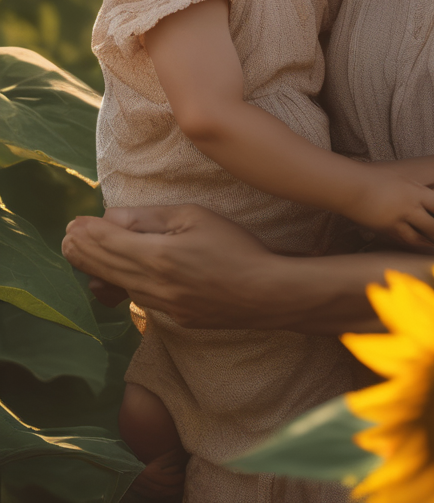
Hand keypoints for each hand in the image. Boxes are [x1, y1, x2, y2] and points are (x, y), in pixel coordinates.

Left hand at [63, 204, 281, 328]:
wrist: (265, 293)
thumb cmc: (235, 247)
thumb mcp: (194, 216)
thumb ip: (150, 218)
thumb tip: (114, 218)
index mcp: (156, 256)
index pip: (107, 243)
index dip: (86, 232)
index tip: (72, 223)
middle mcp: (151, 286)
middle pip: (103, 268)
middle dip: (81, 251)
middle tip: (67, 238)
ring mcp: (161, 307)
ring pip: (116, 286)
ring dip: (96, 268)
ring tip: (81, 253)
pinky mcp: (173, 317)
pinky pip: (136, 298)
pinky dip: (119, 283)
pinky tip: (116, 274)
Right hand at [348, 176, 433, 247]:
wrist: (353, 188)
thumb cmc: (378, 179)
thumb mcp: (404, 180)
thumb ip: (424, 188)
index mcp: (415, 191)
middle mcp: (409, 207)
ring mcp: (398, 221)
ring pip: (420, 239)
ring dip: (429, 243)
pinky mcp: (387, 230)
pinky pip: (405, 240)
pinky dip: (414, 243)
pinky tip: (417, 243)